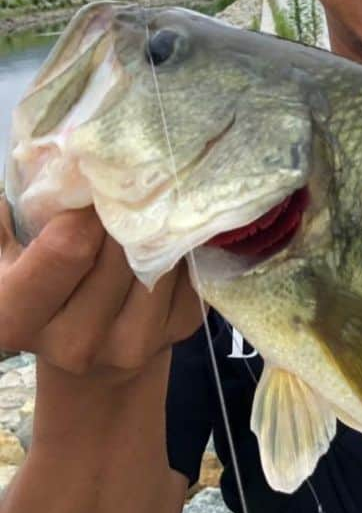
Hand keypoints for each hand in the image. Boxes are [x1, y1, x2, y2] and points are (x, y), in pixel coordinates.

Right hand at [0, 201, 202, 380]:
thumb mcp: (7, 255)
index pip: (68, 247)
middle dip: (126, 215)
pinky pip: (192, 275)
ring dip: (160, 230)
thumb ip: (12, 218)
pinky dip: (185, 250)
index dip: (86, 210)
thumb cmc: (39, 284)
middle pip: (120, 252)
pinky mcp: (176, 336)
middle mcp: (74, 342)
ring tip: (155, 207)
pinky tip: (173, 238)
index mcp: (16, 316)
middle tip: (133, 189)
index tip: (95, 188)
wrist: (85, 353)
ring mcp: (130, 345)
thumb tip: (53, 160)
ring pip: (160, 262)